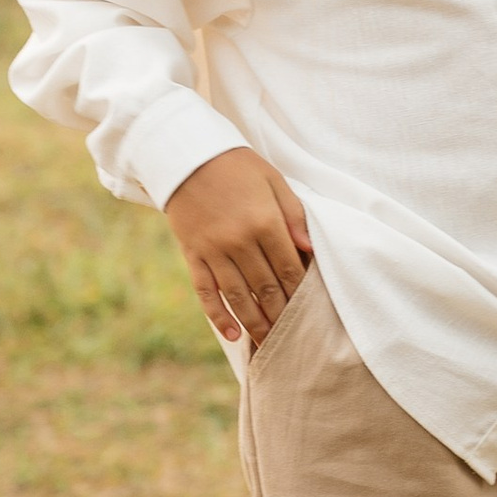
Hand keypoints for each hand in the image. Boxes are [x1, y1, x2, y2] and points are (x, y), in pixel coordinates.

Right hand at [165, 149, 311, 343]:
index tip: (310, 309)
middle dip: (281, 314)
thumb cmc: (237, 165)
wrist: (187, 155)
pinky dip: (218, 315)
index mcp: (264, 222)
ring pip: (239, 296)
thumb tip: (310, 250)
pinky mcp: (193, 254)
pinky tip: (232, 333)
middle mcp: (240, 241)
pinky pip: (206, 291)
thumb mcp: (273, 180)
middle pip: (266, 287)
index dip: (300, 291)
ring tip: (268, 342)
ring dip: (256, 321)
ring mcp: (214, 250)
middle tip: (294, 335)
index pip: (289, 268)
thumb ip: (293, 215)